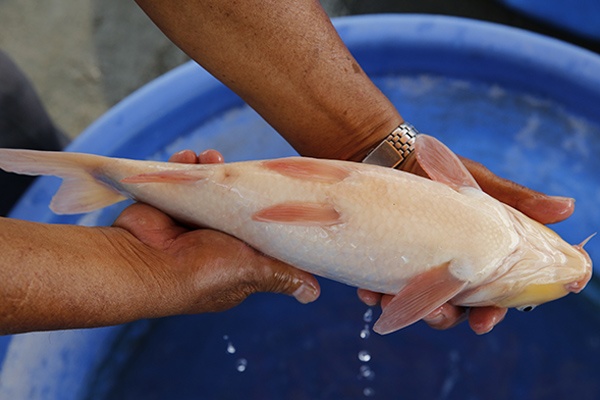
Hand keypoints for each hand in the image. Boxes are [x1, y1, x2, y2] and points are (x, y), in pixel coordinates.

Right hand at [112, 149, 319, 315]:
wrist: (145, 261)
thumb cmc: (204, 271)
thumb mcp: (253, 271)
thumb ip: (281, 275)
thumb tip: (312, 294)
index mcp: (237, 259)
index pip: (260, 231)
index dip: (267, 210)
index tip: (275, 187)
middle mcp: (215, 242)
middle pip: (235, 204)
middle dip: (237, 183)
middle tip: (242, 166)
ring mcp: (191, 223)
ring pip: (209, 188)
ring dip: (210, 167)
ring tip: (211, 154)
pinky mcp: (169, 207)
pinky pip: (181, 181)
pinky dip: (184, 166)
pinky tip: (189, 156)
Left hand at [358, 154, 573, 334]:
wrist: (389, 157)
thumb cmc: (437, 172)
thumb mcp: (477, 183)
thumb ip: (516, 200)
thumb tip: (568, 208)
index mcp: (472, 257)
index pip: (487, 295)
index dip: (489, 313)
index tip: (483, 321)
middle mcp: (442, 267)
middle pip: (451, 308)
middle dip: (444, 317)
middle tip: (436, 313)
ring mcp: (410, 267)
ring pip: (414, 305)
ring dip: (407, 310)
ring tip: (393, 303)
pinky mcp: (380, 262)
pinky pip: (376, 289)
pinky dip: (372, 295)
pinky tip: (368, 293)